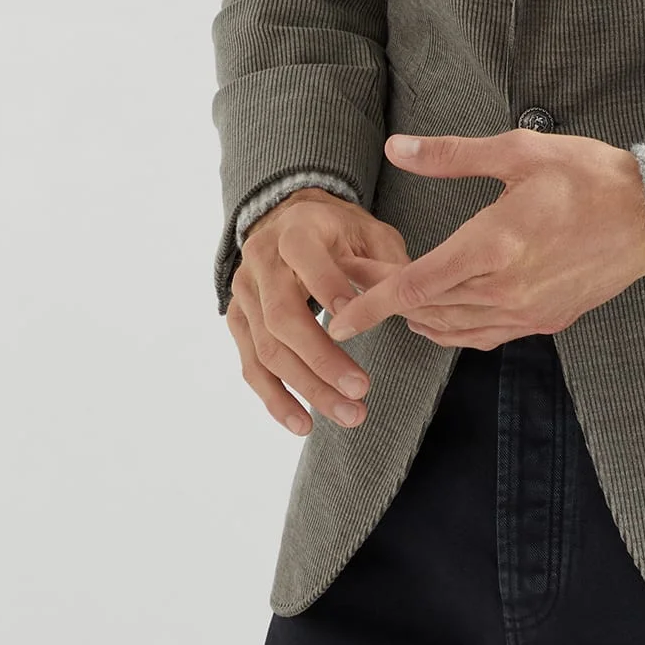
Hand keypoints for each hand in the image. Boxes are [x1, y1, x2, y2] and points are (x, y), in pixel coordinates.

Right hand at [225, 187, 411, 434]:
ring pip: (266, 350)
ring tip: (348, 414)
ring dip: (307, 389)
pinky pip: (251, 366)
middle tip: (362, 390)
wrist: (290, 220)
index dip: (328, 289)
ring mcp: (244, 293)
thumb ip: (387, 264)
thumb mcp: (369, 231)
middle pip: (281, 317)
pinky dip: (277, 399)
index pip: (305, 259)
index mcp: (295, 230)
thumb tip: (406, 303)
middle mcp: (261, 261)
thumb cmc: (339, 231)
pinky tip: (304, 423)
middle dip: (322, 359)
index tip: (356, 320)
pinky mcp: (238, 320)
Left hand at [323, 129, 644, 350]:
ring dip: (419, 318)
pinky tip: (442, 319)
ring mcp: (529, 311)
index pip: (416, 285)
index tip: (338, 318)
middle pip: (428, 310)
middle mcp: (507, 288)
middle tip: (356, 284)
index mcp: (495, 245)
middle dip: (386, 303)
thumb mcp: (519, 151)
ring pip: (455, 328)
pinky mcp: (547, 320)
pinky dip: (455, 331)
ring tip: (391, 300)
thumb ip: (452, 154)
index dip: (372, 304)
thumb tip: (399, 149)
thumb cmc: (588, 175)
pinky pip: (486, 335)